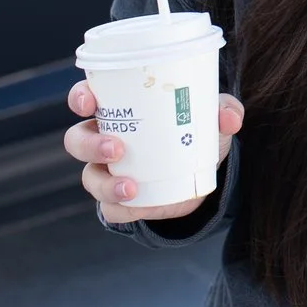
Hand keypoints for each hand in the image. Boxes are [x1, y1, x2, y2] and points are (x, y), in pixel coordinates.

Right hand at [66, 82, 243, 224]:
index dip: (80, 97)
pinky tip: (137, 204)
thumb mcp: (211, 118)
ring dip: (106, 183)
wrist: (202, 175)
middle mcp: (105, 139)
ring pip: (90, 177)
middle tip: (116, 148)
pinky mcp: (120, 202)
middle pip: (77, 139)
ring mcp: (109, 173)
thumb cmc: (194, 132)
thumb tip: (229, 117)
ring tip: (131, 187)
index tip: (88, 102)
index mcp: (119, 109)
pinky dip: (120, 207)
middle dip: (89, 144)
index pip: (85, 97)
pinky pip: (109, 208)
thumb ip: (223, 111)